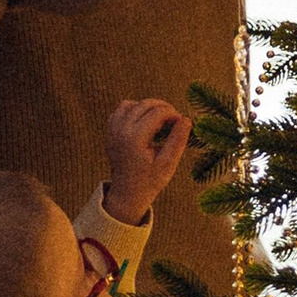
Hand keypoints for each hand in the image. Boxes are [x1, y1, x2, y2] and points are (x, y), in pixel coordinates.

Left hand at [102, 94, 191, 223]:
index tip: (182, 124)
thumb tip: (186, 119)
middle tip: (174, 119)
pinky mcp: (109, 131)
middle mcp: (120, 131)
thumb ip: (178, 140)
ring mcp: (112, 130)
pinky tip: (144, 123)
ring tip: (159, 120)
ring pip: (130, 104)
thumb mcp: (168, 163)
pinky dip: (133, 111)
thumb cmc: (150, 181)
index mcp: (135, 138)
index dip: (174, 114)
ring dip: (147, 107)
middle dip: (163, 107)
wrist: (127, 193)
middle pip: (144, 104)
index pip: (158, 112)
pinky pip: (120, 111)